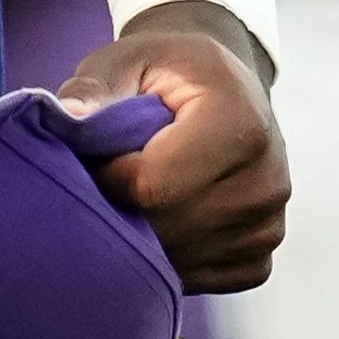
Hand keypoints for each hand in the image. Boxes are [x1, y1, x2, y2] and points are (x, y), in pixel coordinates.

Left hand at [57, 3, 286, 292]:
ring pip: (180, 260)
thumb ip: (94, 87)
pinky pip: (201, 279)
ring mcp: (269, 223)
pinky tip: (164, 220)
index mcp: (239, 121)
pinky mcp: (261, 256)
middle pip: (168, 228)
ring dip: (144, 239)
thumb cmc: (167, 72)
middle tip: (109, 180)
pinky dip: (171, 260)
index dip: (107, 179)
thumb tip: (68, 117)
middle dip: (122, 212)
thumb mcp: (126, 59)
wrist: (223, 87)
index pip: (153, 184)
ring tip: (138, 196)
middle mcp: (267, 178)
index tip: (96, 158)